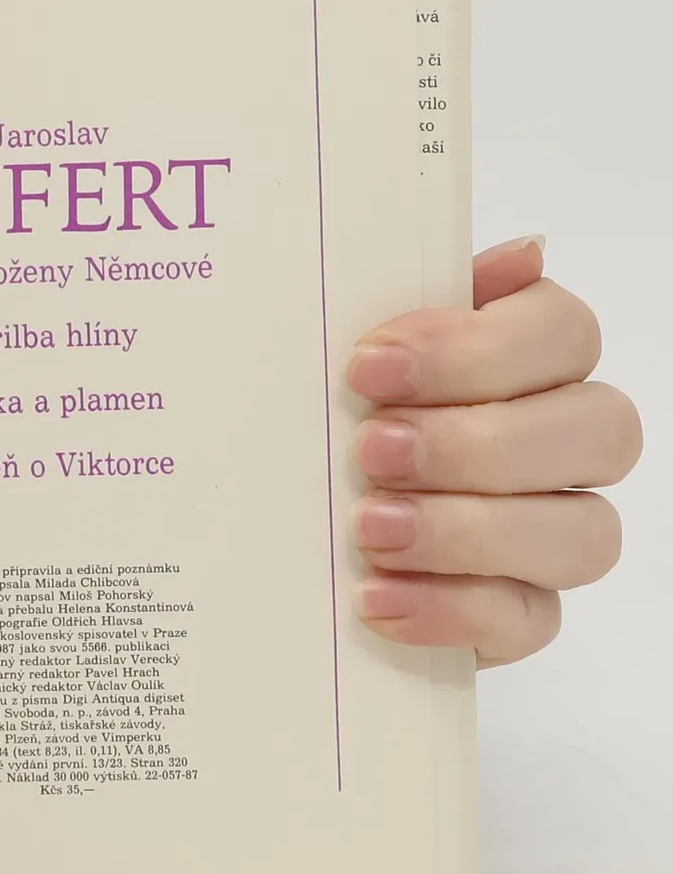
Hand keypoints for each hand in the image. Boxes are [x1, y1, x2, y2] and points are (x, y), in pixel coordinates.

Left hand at [347, 235, 639, 665]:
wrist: (276, 532)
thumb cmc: (324, 417)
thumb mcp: (335, 348)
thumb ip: (409, 293)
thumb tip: (523, 254)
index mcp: (529, 359)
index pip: (562, 332)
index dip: (476, 349)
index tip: (368, 367)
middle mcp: (564, 442)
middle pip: (598, 430)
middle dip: (478, 443)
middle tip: (371, 452)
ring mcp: (552, 532)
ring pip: (584, 533)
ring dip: (469, 530)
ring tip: (370, 529)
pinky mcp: (521, 614)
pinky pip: (530, 619)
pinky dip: (451, 609)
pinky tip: (377, 596)